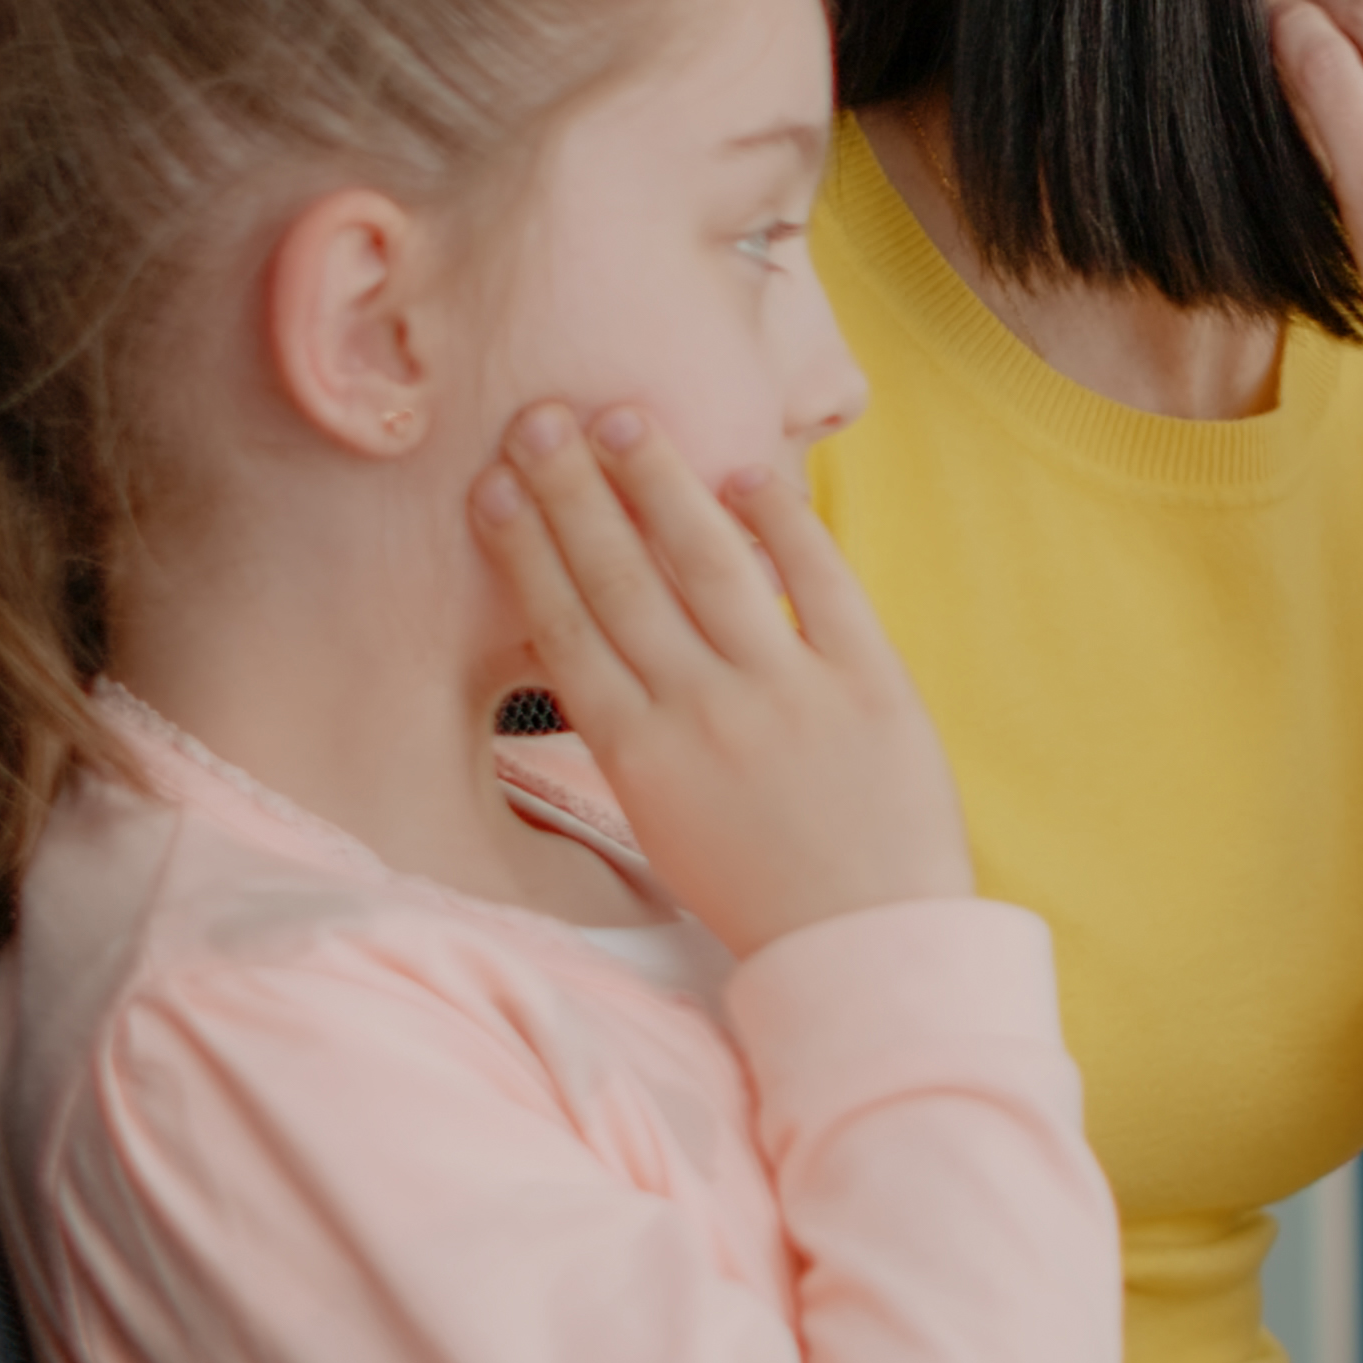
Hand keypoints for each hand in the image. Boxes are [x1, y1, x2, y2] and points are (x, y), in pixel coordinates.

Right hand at [470, 404, 973, 955]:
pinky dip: (783, 522)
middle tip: (540, 416)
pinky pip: (819, 582)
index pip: (565, 631)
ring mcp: (785, 694)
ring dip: (659, 483)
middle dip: (572, 492)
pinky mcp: (868, 683)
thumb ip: (634, 734)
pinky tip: (749, 472)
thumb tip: (593, 645)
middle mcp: (701, 714)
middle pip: (620, 581)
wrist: (870, 946)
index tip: (493, 484)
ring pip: (706, 564)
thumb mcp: (667, 824)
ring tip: (622, 419)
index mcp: (640, 757)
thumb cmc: (761, 890)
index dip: (525, 550)